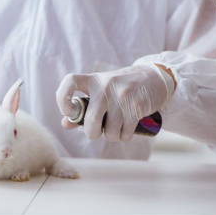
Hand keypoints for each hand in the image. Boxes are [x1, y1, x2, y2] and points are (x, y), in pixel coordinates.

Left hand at [56, 64, 172, 141]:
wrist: (153, 77)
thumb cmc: (119, 89)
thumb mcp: (99, 91)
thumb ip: (82, 107)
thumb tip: (65, 124)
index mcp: (92, 79)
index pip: (70, 82)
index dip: (62, 100)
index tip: (69, 113)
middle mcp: (105, 84)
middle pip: (92, 119)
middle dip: (92, 133)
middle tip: (97, 132)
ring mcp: (122, 94)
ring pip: (110, 130)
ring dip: (111, 136)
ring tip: (115, 129)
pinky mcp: (137, 104)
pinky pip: (125, 132)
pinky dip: (124, 136)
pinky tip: (126, 129)